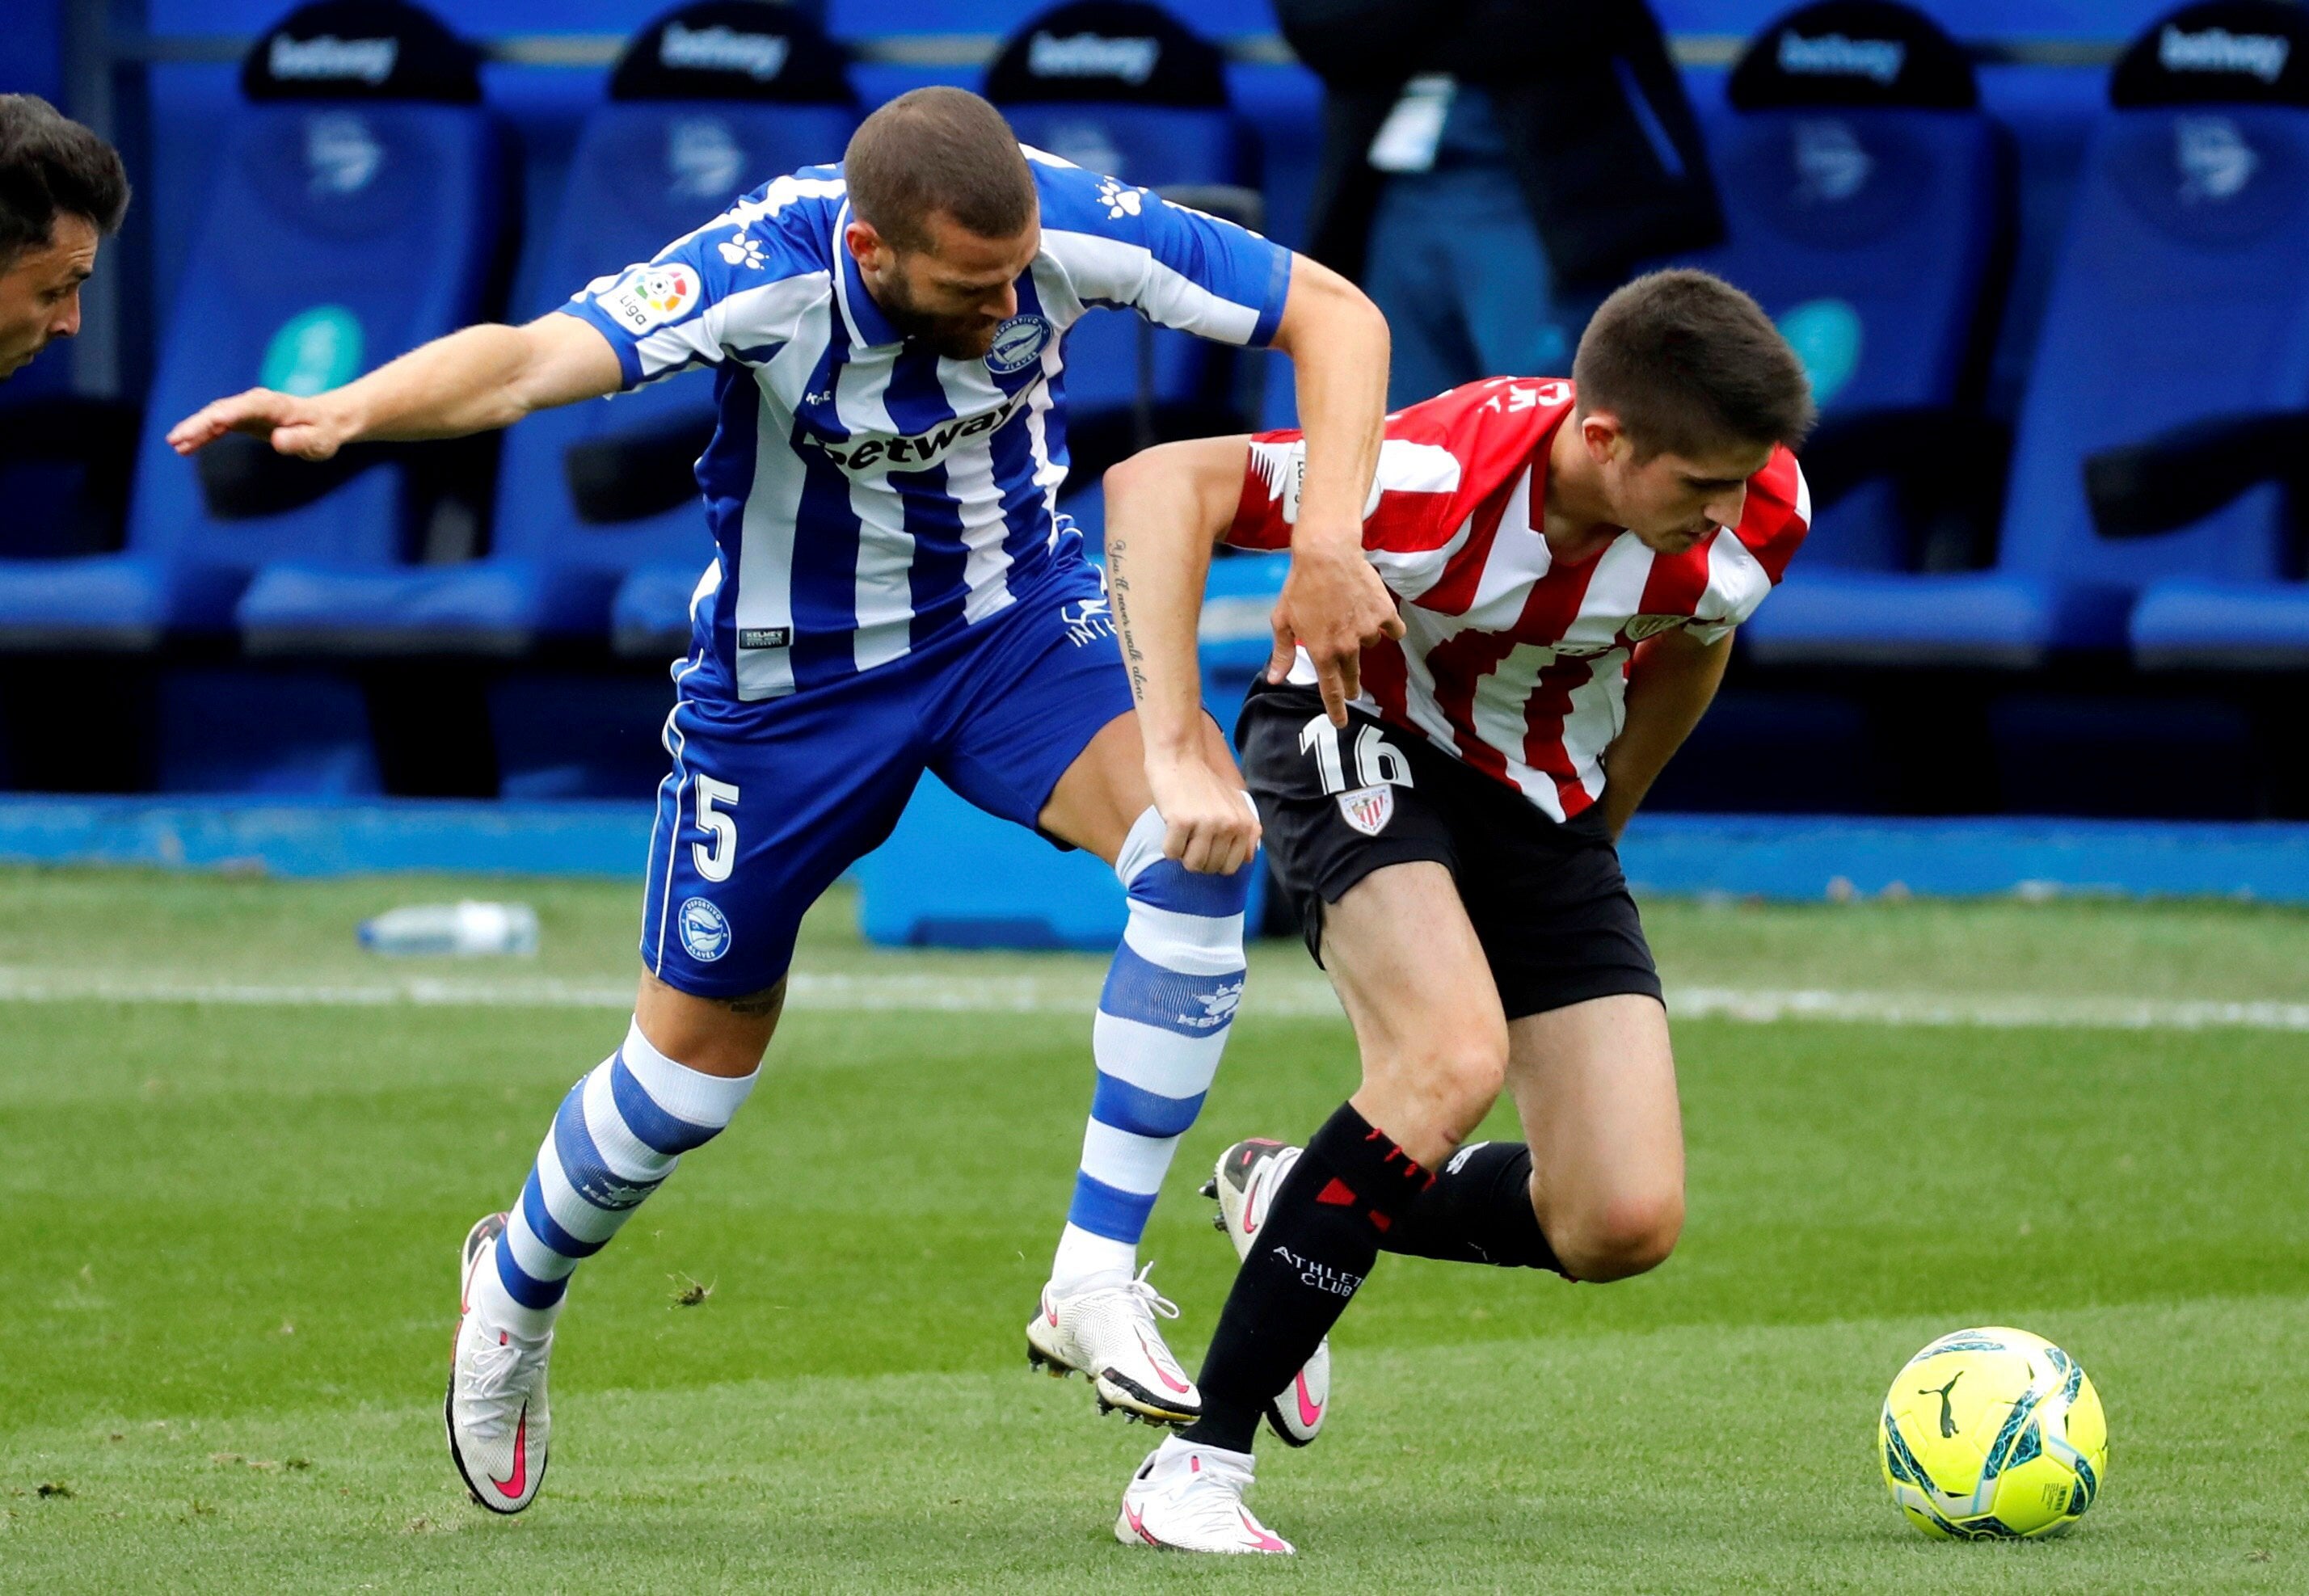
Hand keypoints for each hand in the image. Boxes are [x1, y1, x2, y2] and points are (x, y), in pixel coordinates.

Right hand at [166, 388, 355, 460]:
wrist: (326, 421)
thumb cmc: (323, 433)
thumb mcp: (319, 441)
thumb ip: (300, 440)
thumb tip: (279, 439)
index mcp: (275, 405)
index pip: (248, 407)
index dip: (230, 414)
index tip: (213, 422)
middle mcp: (256, 403)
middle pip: (223, 410)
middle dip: (200, 423)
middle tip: (178, 439)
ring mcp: (247, 410)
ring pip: (215, 417)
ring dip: (194, 429)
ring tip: (174, 444)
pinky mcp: (242, 419)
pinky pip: (217, 425)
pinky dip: (201, 434)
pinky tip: (184, 447)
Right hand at [1147, 752, 1260, 875]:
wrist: (1180, 757)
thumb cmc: (1204, 783)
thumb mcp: (1235, 803)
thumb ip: (1247, 830)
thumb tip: (1249, 859)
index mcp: (1244, 824)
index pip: (1231, 866)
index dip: (1215, 861)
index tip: (1206, 846)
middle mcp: (1229, 825)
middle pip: (1211, 868)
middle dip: (1197, 858)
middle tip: (1191, 837)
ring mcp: (1206, 824)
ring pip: (1192, 864)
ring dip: (1182, 854)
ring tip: (1182, 833)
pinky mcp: (1181, 822)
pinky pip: (1172, 853)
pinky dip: (1168, 845)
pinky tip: (1171, 827)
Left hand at [1268, 532, 1403, 725]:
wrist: (1326, 553)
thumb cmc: (1299, 586)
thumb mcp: (1282, 620)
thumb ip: (1282, 654)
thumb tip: (1275, 680)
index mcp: (1321, 651)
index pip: (1331, 691)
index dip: (1336, 710)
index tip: (1341, 723)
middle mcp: (1346, 646)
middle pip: (1353, 676)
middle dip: (1352, 684)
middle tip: (1353, 687)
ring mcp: (1367, 631)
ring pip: (1369, 646)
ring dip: (1362, 638)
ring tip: (1348, 614)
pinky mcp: (1385, 614)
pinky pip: (1392, 630)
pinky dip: (1387, 625)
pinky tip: (1377, 614)